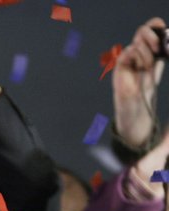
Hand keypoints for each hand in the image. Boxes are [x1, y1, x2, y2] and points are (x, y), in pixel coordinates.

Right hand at [114, 17, 166, 148]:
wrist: (136, 110)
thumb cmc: (146, 93)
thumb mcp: (157, 70)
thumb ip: (160, 54)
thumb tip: (167, 38)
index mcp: (148, 50)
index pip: (151, 28)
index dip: (156, 26)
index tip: (164, 34)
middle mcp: (137, 52)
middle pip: (143, 30)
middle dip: (154, 37)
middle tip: (159, 50)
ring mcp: (127, 59)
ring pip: (138, 43)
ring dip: (148, 55)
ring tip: (148, 68)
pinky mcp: (120, 67)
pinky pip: (129, 52)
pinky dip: (138, 57)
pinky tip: (141, 68)